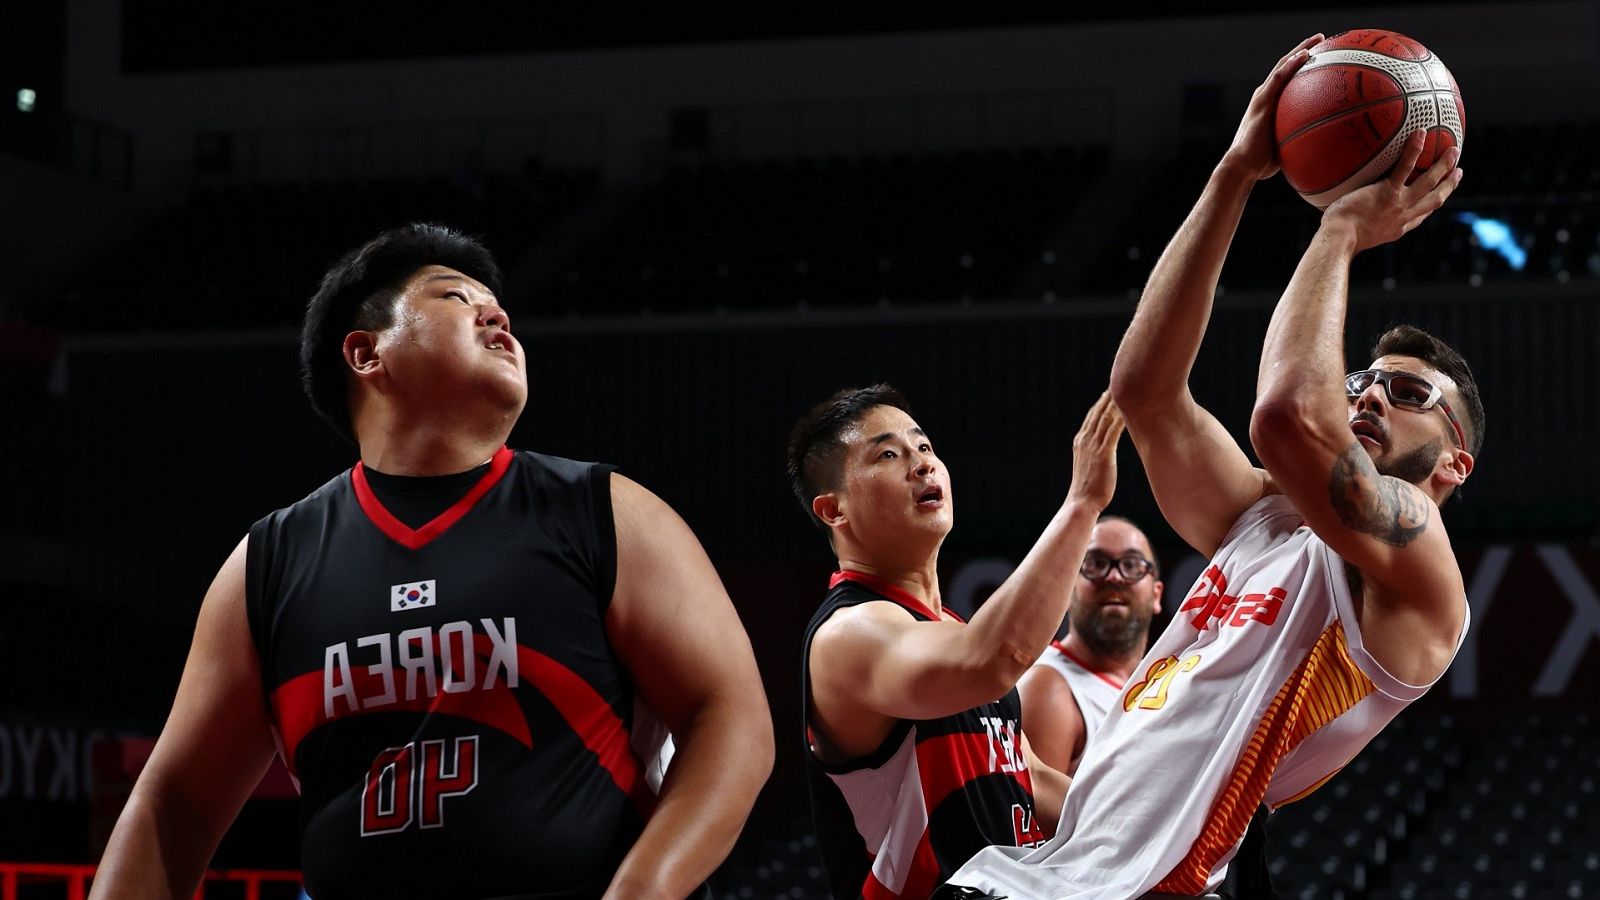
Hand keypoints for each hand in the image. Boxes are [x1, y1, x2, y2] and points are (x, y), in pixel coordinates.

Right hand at [1067, 391, 1124, 510]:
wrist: (1081, 502)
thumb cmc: (1088, 489)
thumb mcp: (1090, 467)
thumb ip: (1096, 456)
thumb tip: (1105, 454)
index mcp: (1080, 441)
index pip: (1091, 416)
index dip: (1100, 403)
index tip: (1110, 392)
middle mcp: (1085, 439)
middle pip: (1098, 412)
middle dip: (1108, 397)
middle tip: (1119, 382)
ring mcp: (1093, 446)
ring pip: (1105, 418)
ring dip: (1116, 403)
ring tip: (1127, 390)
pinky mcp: (1103, 453)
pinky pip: (1113, 430)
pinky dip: (1121, 418)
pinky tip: (1131, 410)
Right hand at [1220, 34, 1322, 181]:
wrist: (1242, 167)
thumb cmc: (1262, 163)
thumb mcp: (1284, 146)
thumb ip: (1298, 138)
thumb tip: (1321, 144)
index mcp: (1269, 104)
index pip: (1286, 79)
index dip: (1301, 64)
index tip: (1319, 55)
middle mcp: (1264, 96)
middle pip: (1285, 66)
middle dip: (1303, 50)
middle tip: (1322, 39)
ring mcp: (1262, 98)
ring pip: (1282, 66)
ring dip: (1300, 50)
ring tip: (1318, 39)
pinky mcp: (1261, 102)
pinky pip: (1278, 78)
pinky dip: (1291, 65)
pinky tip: (1305, 55)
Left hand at [1321, 132, 1463, 252]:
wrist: (1339, 240)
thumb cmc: (1337, 239)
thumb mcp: (1354, 235)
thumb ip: (1358, 223)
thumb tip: (1343, 214)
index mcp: (1397, 228)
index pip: (1421, 215)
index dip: (1433, 203)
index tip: (1441, 195)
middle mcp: (1403, 217)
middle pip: (1435, 198)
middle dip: (1449, 185)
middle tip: (1458, 171)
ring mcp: (1399, 204)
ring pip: (1429, 182)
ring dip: (1444, 166)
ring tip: (1453, 150)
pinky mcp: (1388, 192)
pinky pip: (1405, 167)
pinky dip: (1414, 150)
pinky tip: (1420, 133)